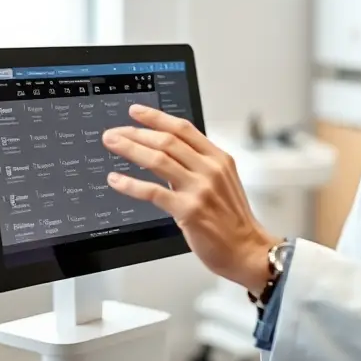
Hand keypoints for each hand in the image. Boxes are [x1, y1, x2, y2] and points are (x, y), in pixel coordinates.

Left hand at [102, 105, 280, 293]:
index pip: (183, 129)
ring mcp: (200, 189)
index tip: (137, 111)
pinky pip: (153, 192)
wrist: (247, 249)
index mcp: (219, 159)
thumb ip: (199, 167)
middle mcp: (210, 170)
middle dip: (136, 132)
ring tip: (113, 144)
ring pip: (158, 160)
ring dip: (130, 149)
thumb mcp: (224, 182)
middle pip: (167, 141)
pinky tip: (116, 180)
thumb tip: (168, 157)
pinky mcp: (188, 210)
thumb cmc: (234, 220)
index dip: (157, 117)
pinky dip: (130, 184)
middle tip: (115, 131)